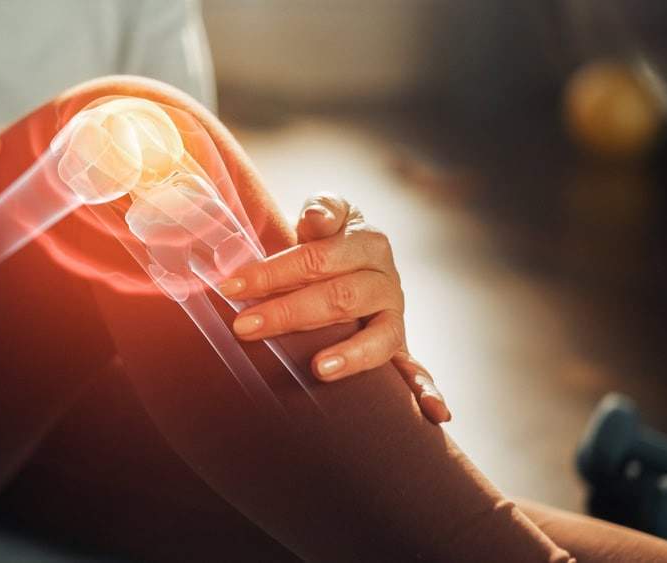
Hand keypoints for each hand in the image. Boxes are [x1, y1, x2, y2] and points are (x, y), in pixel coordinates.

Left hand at [219, 193, 450, 423]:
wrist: (358, 258)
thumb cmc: (328, 242)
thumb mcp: (326, 217)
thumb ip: (322, 211)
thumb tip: (316, 218)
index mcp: (367, 243)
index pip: (317, 258)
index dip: (273, 272)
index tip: (231, 286)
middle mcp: (386, 280)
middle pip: (339, 297)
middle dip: (289, 313)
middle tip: (244, 326)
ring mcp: (394, 316)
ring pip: (378, 335)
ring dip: (351, 354)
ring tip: (318, 369)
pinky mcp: (399, 345)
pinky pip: (416, 369)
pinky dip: (426, 389)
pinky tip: (435, 413)